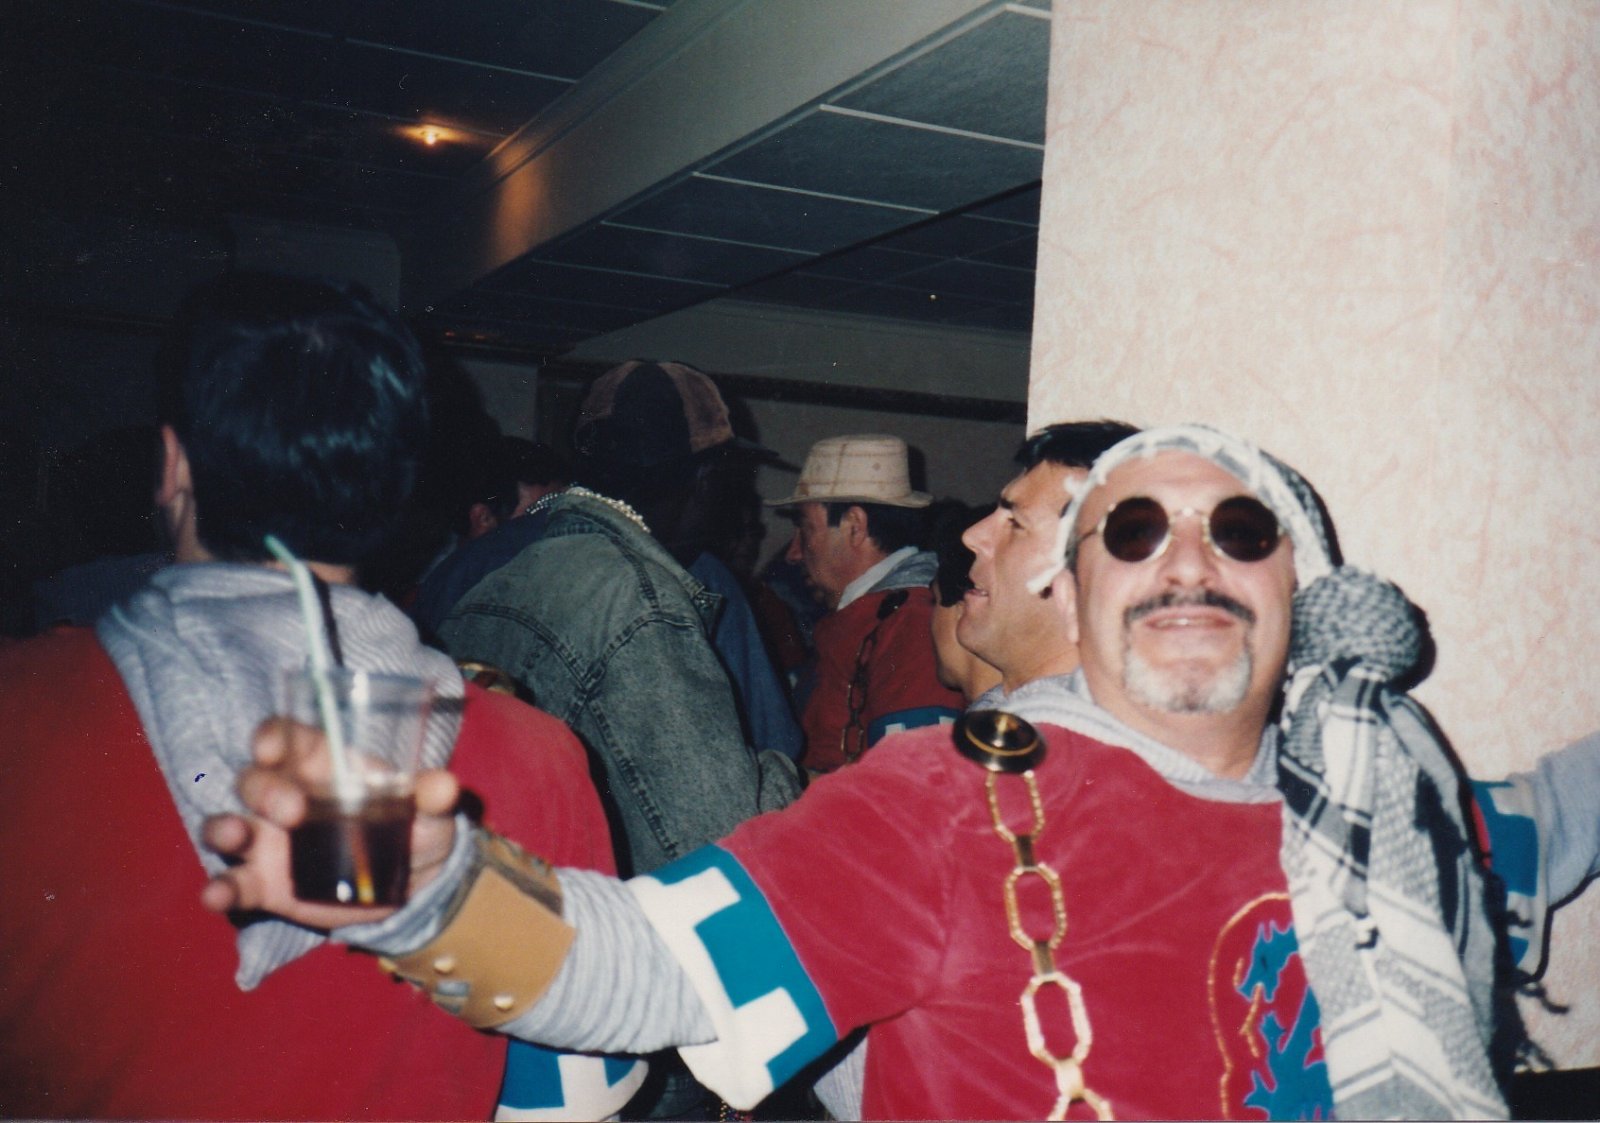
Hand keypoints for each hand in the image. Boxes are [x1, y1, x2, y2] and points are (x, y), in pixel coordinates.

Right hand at [200, 716, 461, 928]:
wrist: (413, 887)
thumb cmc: (416, 829)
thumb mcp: (431, 813)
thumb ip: (431, 797)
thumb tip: (445, 785)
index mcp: (323, 765)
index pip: (286, 738)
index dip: (272, 737)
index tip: (272, 747)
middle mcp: (286, 796)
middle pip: (254, 779)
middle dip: (264, 789)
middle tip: (293, 811)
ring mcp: (269, 842)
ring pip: (227, 826)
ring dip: (224, 829)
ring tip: (236, 836)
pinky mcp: (265, 884)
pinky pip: (233, 883)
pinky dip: (220, 889)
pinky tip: (217, 896)